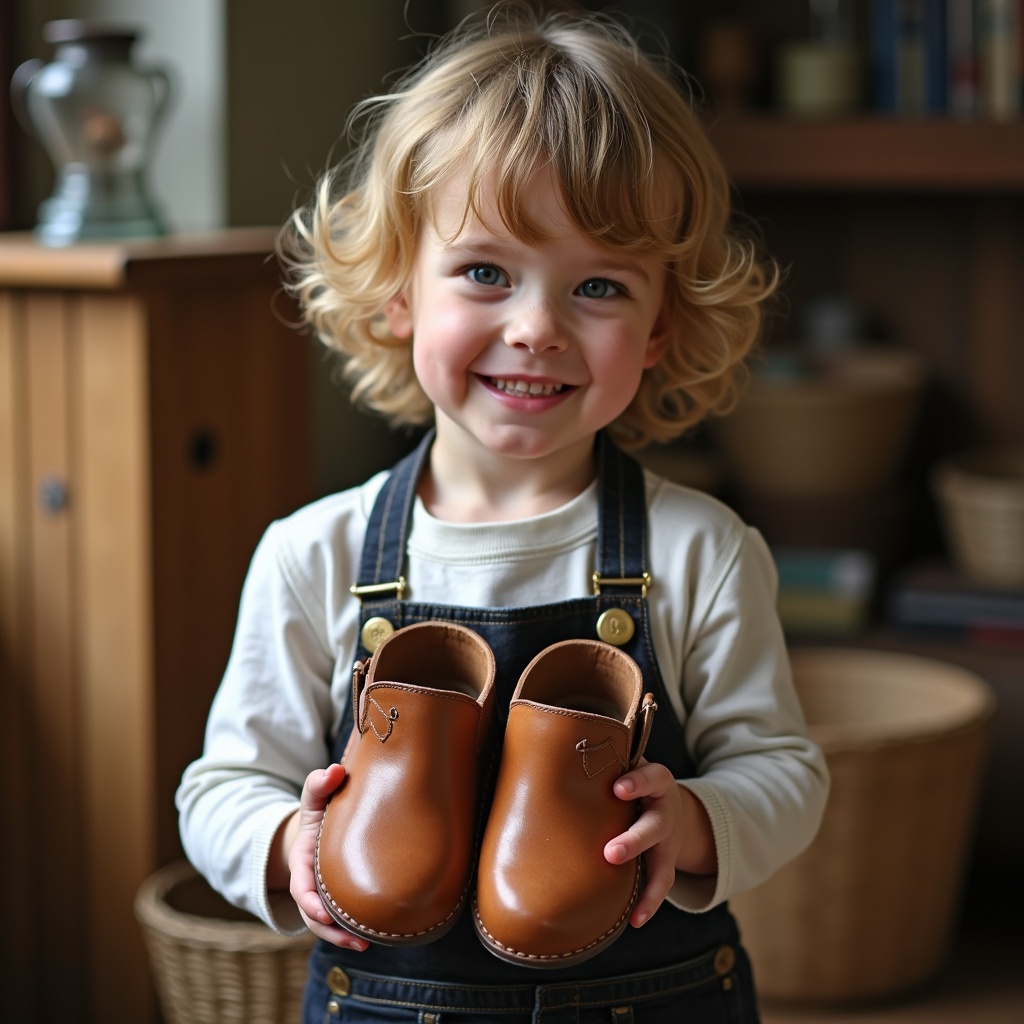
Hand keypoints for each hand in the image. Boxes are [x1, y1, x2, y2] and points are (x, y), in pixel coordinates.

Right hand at [288, 764, 368, 949]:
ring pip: (326, 925)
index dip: (309, 901)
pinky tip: (374, 936)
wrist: (322, 828)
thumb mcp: (314, 797)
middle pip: (312, 915)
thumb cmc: (319, 813)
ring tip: (365, 944)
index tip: (322, 911)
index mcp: (302, 861)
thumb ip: (319, 784)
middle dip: (328, 929)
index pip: (301, 886)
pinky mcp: (339, 900)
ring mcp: (323, 895)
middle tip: (352, 937)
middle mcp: (310, 883)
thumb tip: (335, 770)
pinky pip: (342, 920)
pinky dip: (352, 931)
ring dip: (342, 937)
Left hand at [604, 758, 715, 928]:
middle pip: (655, 824)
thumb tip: (545, 757)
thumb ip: (601, 763)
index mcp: (655, 780)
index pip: (651, 777)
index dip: (637, 782)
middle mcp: (665, 809)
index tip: (617, 788)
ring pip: (662, 859)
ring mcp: (669, 839)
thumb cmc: (630, 780)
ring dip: (646, 881)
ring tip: (630, 903)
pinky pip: (663, 884)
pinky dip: (650, 903)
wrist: (669, 804)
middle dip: (635, 840)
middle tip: (610, 853)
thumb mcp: (625, 764)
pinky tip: (635, 919)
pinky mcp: (667, 861)